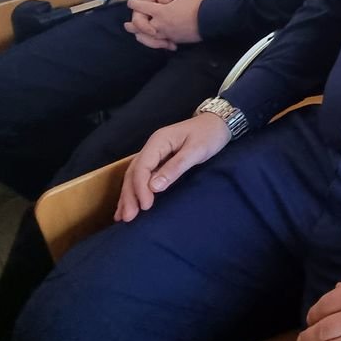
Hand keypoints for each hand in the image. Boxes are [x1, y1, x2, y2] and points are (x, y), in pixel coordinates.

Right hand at [114, 113, 231, 221]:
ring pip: (134, 175)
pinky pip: (142, 176)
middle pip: (134, 172)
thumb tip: (153, 187)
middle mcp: (152, 147)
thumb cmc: (209, 135)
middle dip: (129, 195)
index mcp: (158, 141)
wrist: (217, 122)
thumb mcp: (196, 150)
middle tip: (128, 218)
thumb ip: (176, 167)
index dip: (140, 188)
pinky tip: (129, 204)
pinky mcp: (159, 160)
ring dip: (128, 195)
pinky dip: (134, 190)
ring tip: (123, 217)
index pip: (142, 167)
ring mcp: (154, 153)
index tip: (145, 206)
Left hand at [126, 0, 202, 44]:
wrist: (208, 20)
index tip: (130, 2)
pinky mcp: (173, 39)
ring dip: (141, 35)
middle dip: (133, 25)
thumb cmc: (195, 6)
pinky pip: (161, 42)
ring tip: (137, 35)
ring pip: (149, 37)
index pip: (143, 7)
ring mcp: (166, 33)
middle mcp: (160, 24)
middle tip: (127, 25)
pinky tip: (154, 40)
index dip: (135, 4)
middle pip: (142, 26)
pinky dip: (155, 42)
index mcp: (160, 11)